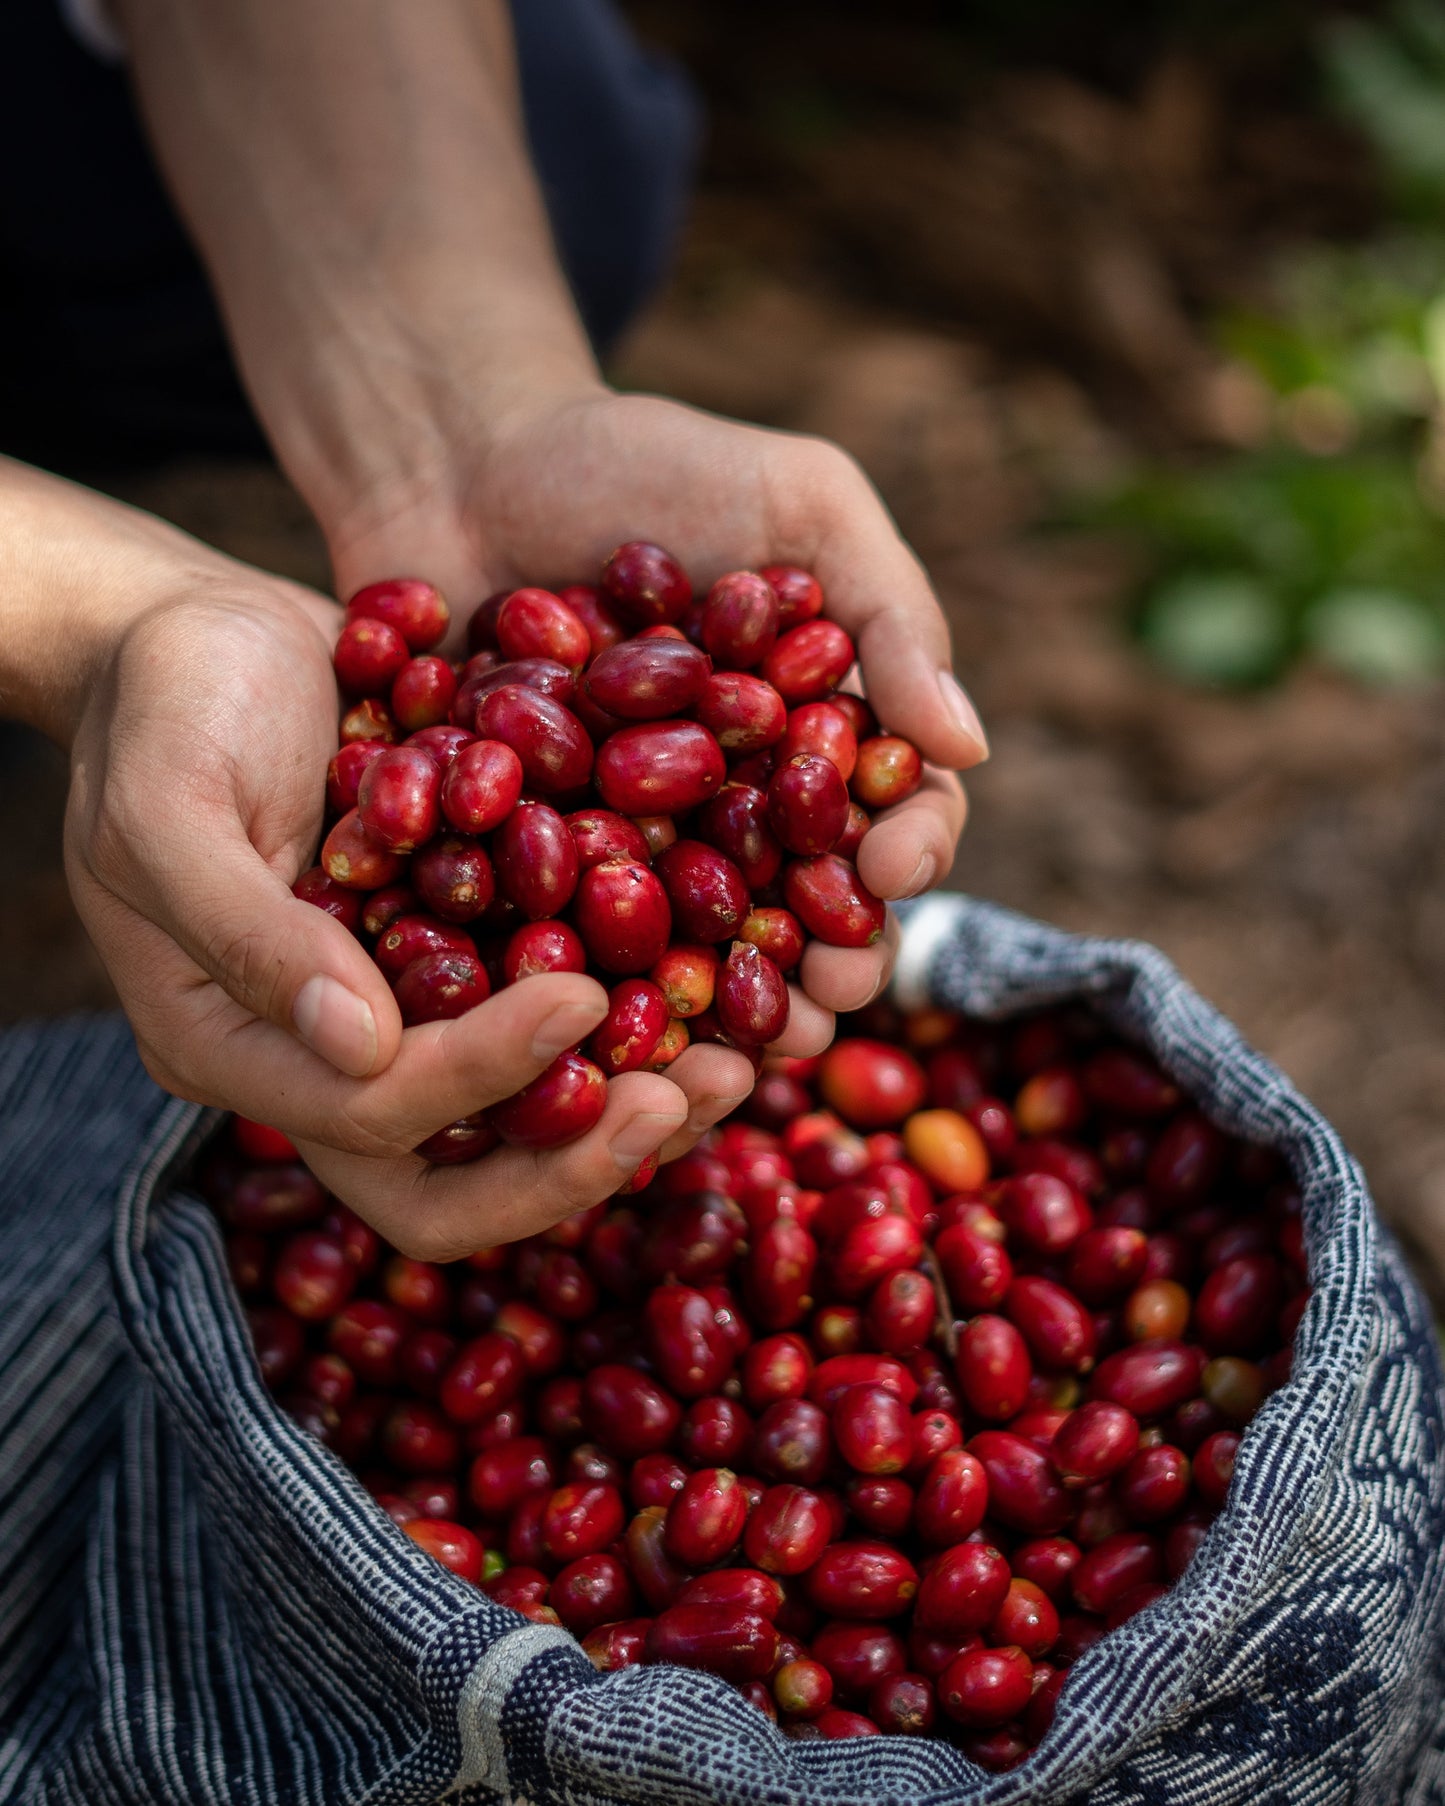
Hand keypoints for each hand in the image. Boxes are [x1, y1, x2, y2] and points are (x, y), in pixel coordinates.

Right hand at [59, 526, 755, 1257]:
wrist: (203, 634)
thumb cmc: (162, 702)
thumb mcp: (172, 800)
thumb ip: (249, 929)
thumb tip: (359, 1046)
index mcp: (235, 1045)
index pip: (371, 1115)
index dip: (482, 1077)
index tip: (584, 999)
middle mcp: (326, 1054)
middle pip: (455, 1175)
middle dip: (577, 1153)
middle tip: (694, 1093)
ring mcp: (399, 1013)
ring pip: (521, 1120)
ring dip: (632, 1106)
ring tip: (746, 1065)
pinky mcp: (458, 957)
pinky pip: (551, 1020)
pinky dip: (641, 1019)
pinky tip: (732, 986)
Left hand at [325, 387, 986, 1063]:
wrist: (461, 459)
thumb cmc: (647, 465)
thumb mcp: (799, 500)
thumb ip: (890, 609)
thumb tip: (967, 745)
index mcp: (820, 739)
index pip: (895, 813)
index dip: (910, 850)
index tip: (893, 866)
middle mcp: (740, 809)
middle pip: (807, 908)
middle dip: (828, 960)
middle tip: (828, 994)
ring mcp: (636, 846)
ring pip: (699, 951)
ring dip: (727, 1010)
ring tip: (737, 1048)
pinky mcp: (530, 867)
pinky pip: (571, 938)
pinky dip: (594, 984)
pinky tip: (605, 1026)